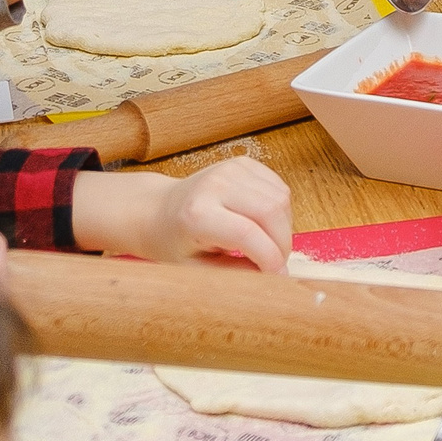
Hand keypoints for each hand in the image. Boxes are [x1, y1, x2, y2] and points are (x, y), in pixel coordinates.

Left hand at [76, 159, 293, 270]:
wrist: (157, 210)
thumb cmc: (174, 243)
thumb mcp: (198, 270)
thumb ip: (237, 273)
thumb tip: (277, 277)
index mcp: (197, 214)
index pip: (248, 235)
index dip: (270, 259)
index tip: (276, 277)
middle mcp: (215, 184)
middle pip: (271, 212)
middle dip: (283, 244)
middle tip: (276, 263)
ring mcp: (230, 169)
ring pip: (281, 198)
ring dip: (284, 227)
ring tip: (268, 244)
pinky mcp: (243, 163)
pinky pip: (279, 187)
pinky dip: (282, 210)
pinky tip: (265, 224)